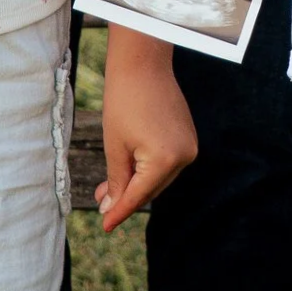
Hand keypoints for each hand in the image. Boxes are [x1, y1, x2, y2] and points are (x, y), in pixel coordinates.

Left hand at [94, 31, 196, 229]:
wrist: (142, 64)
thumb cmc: (124, 101)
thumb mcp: (115, 146)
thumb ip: (116, 181)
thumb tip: (111, 208)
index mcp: (165, 160)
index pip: (138, 195)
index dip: (119, 212)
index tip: (105, 226)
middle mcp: (185, 156)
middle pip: (151, 189)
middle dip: (125, 196)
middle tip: (101, 201)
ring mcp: (190, 146)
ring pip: (159, 178)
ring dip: (136, 182)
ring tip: (109, 186)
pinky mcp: (189, 137)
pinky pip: (167, 163)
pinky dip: (147, 168)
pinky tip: (129, 167)